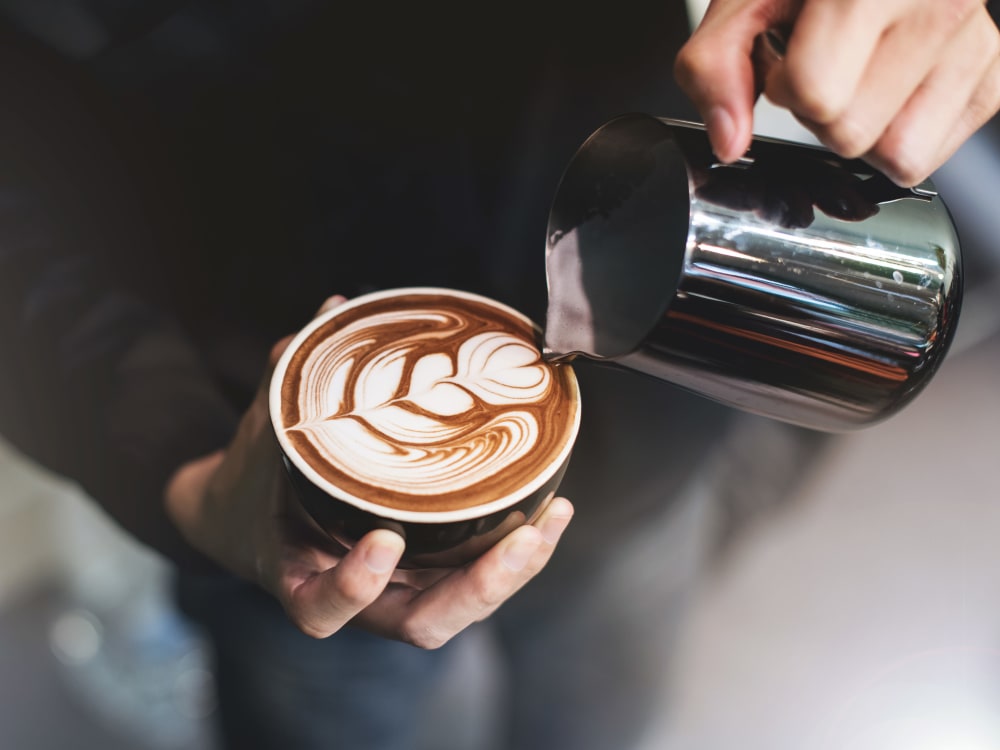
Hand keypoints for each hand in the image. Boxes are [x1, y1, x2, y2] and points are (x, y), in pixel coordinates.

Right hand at [165, 295, 574, 647]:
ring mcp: (396, 590)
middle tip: (520, 539)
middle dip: (477, 588)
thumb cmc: (253, 476)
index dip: (352, 587)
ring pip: (459, 608)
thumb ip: (291, 373)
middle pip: (421, 624)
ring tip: (551, 519)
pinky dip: (514, 555)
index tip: (382, 539)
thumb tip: (336, 306)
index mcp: (298, 575)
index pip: (321, 609)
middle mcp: (356, 597)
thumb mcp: (263, 427)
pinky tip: (551, 511)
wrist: (247, 515)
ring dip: (512, 573)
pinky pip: (473, 578)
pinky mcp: (426, 573)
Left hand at [675, 0, 999, 185]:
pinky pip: (928, 155)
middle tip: (827, 62)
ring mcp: (975, 40)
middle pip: (851, 134)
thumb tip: (729, 141)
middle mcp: (940, 2)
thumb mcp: (745, 0)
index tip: (789, 55)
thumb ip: (715, 67)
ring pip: (895, 154)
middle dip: (821, 111)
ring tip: (859, 73)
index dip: (785, 85)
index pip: (817, 95)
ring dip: (862, 127)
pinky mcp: (992, 75)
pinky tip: (889, 85)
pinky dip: (899, 134)